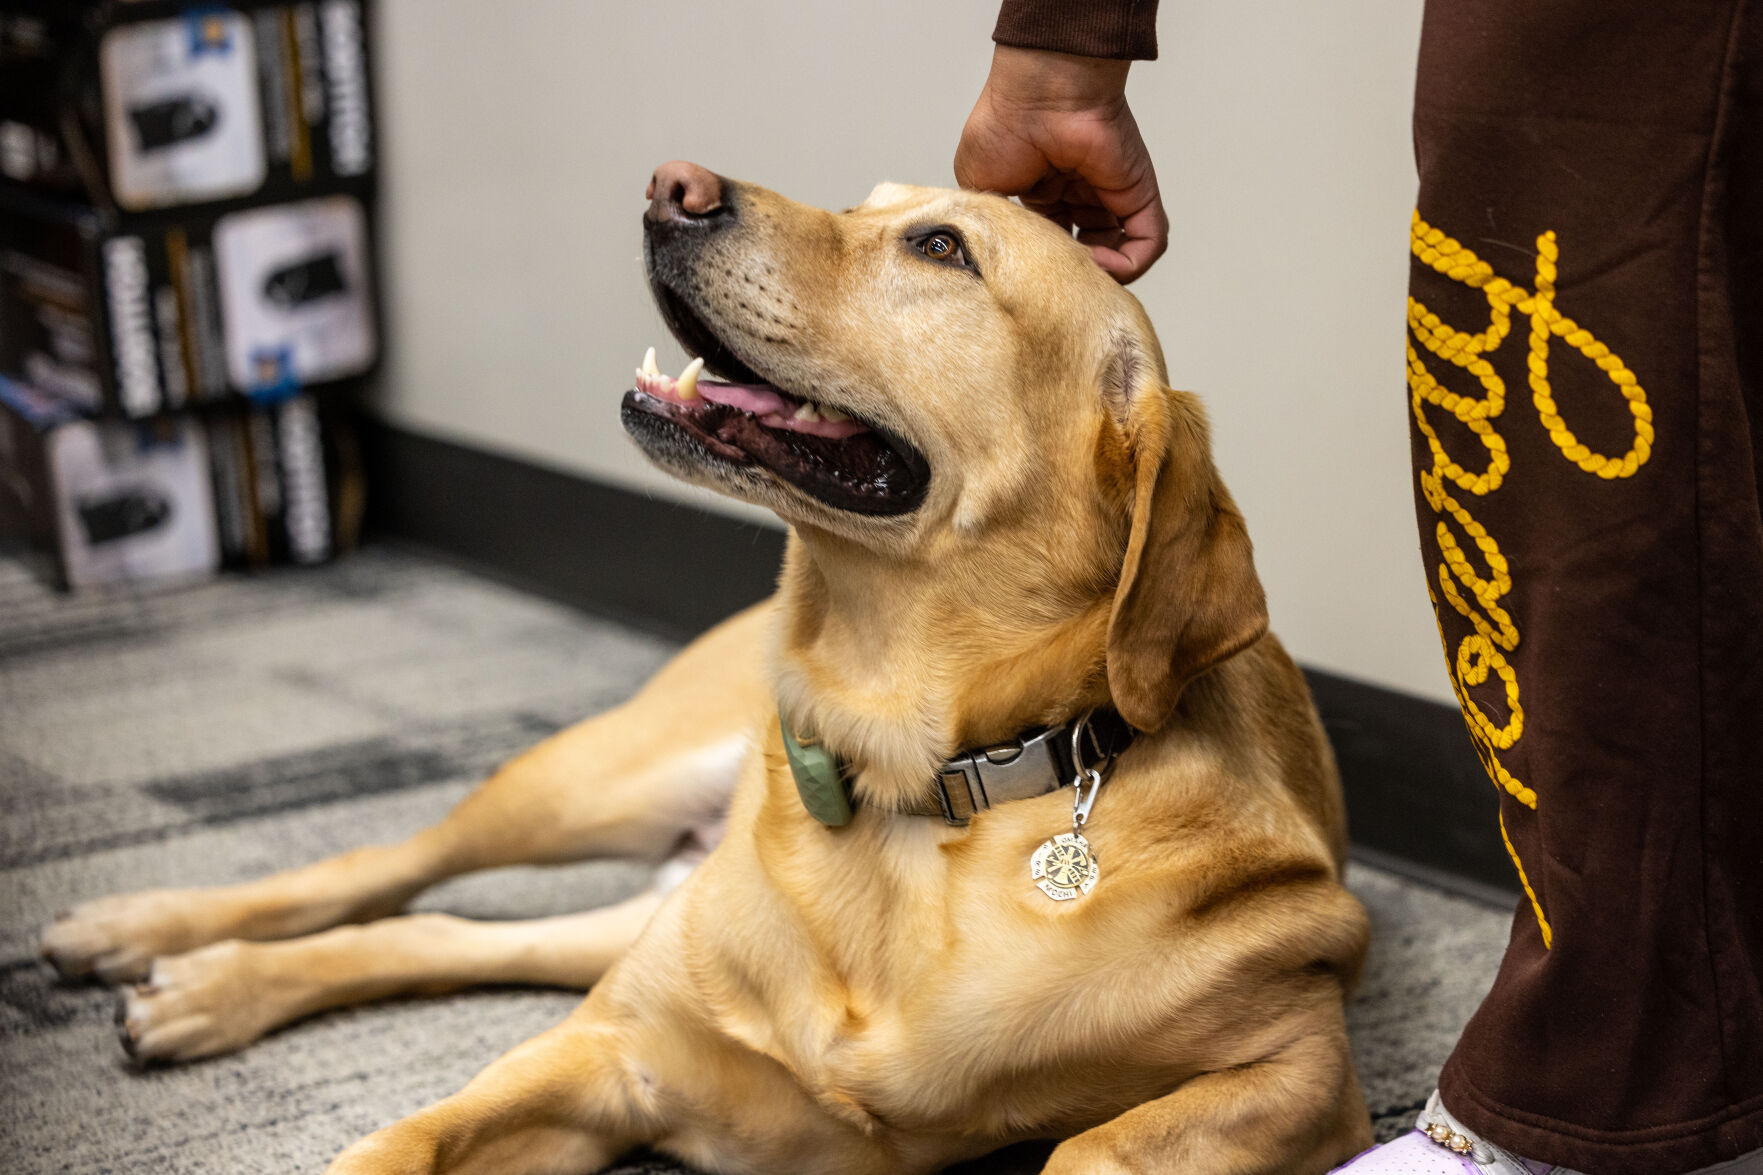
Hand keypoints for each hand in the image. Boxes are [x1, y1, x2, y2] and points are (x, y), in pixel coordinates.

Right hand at [954, 45, 1167, 283]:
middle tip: (1056, 278)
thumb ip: (993, 228)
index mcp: (1047, 196)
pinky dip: (1128, 266)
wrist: (1039, 95)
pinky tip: (1099, 264)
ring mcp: (1113, 197)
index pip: (1056, 247)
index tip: (1033, 275)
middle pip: (1090, 256)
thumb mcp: (979, 190)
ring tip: (1076, 271)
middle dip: (1075, 275)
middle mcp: (1083, 198)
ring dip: (1100, 276)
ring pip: (1121, 257)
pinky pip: (1148, 245)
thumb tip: (1002, 260)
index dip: (1047, 269)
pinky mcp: (1139, 196)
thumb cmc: (1004, 127)